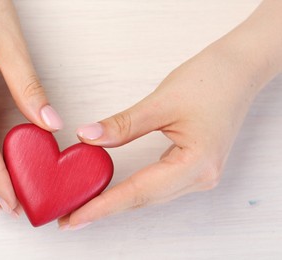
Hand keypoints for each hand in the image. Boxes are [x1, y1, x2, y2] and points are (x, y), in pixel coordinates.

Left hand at [59, 0, 281, 229]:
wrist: (238, 70)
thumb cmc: (209, 81)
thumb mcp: (160, 102)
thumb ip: (123, 125)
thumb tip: (87, 138)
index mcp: (197, 163)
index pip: (140, 191)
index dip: (104, 206)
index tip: (76, 217)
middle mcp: (201, 177)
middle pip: (145, 199)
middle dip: (106, 208)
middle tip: (72, 216)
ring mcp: (200, 174)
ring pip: (151, 195)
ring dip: (118, 201)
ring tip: (87, 207)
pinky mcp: (194, 167)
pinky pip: (158, 186)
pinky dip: (133, 190)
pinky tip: (114, 191)